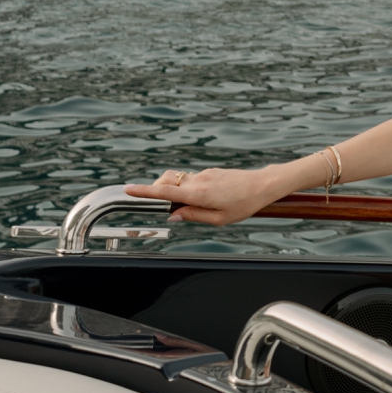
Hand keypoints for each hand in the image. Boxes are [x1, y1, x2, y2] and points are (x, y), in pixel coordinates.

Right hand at [126, 166, 276, 225]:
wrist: (263, 185)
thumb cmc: (243, 205)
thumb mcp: (218, 219)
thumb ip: (193, 216)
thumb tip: (172, 216)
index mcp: (198, 193)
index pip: (165, 192)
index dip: (145, 191)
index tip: (129, 189)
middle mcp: (199, 180)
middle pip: (168, 181)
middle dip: (156, 190)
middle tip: (156, 206)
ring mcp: (205, 174)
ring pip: (180, 181)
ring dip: (173, 191)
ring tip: (183, 209)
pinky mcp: (211, 173)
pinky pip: (192, 180)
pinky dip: (186, 189)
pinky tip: (202, 201)